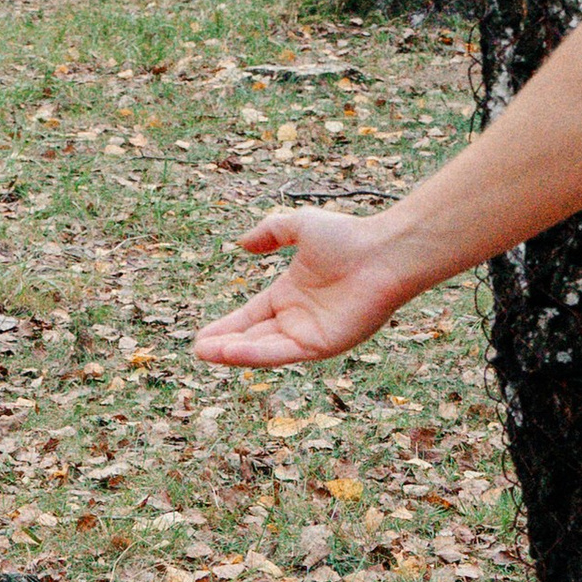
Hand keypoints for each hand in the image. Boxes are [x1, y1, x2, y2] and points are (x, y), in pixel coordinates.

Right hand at [193, 206, 420, 369]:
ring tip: (205, 354)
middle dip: (226, 344)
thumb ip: (270, 233)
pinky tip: (232, 352)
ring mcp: (311, 334)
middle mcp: (299, 318)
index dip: (228, 326)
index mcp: (291, 294)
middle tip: (198, 350)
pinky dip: (256, 354)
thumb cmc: (349, 237)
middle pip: (254, 336)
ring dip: (235, 353)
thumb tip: (241, 244)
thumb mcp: (298, 226)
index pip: (252, 315)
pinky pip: (283, 353)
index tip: (203, 336)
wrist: (383, 252)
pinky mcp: (323, 345)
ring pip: (265, 348)